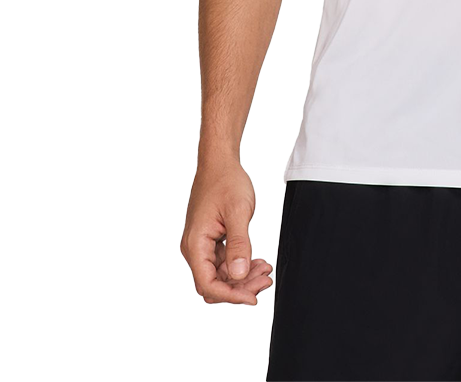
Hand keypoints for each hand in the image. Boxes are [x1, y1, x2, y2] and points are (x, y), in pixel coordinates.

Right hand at [180, 157, 273, 304]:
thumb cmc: (226, 181)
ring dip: (243, 277)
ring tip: (266, 271)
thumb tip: (238, 275)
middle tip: (266, 280)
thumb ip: (239, 244)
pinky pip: (224, 262)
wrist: (220, 163)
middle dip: (240, 288)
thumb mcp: (237, 212)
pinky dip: (240, 265)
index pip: (208, 284)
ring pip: (220, 275)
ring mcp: (202, 246)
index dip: (230, 295)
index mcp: (195, 244)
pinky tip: (258, 262)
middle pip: (214, 284)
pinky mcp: (210, 241)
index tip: (253, 297)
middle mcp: (194, 249)